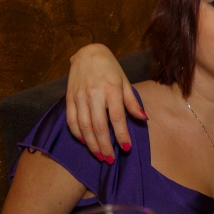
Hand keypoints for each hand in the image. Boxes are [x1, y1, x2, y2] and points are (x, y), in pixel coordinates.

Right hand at [66, 44, 145, 161]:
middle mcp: (94, 95)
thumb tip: (144, 119)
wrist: (88, 53)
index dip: (122, 135)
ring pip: (83, 126)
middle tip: (110, 159)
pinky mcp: (69, 98)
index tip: (126, 148)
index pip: (117, 118)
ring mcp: (79, 97)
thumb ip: (132, 102)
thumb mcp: (125, 83)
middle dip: (105, 146)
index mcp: (111, 91)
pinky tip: (84, 142)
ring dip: (91, 144)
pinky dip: (76, 133)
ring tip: (99, 155)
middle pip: (99, 126)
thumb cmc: (111, 70)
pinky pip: (70, 120)